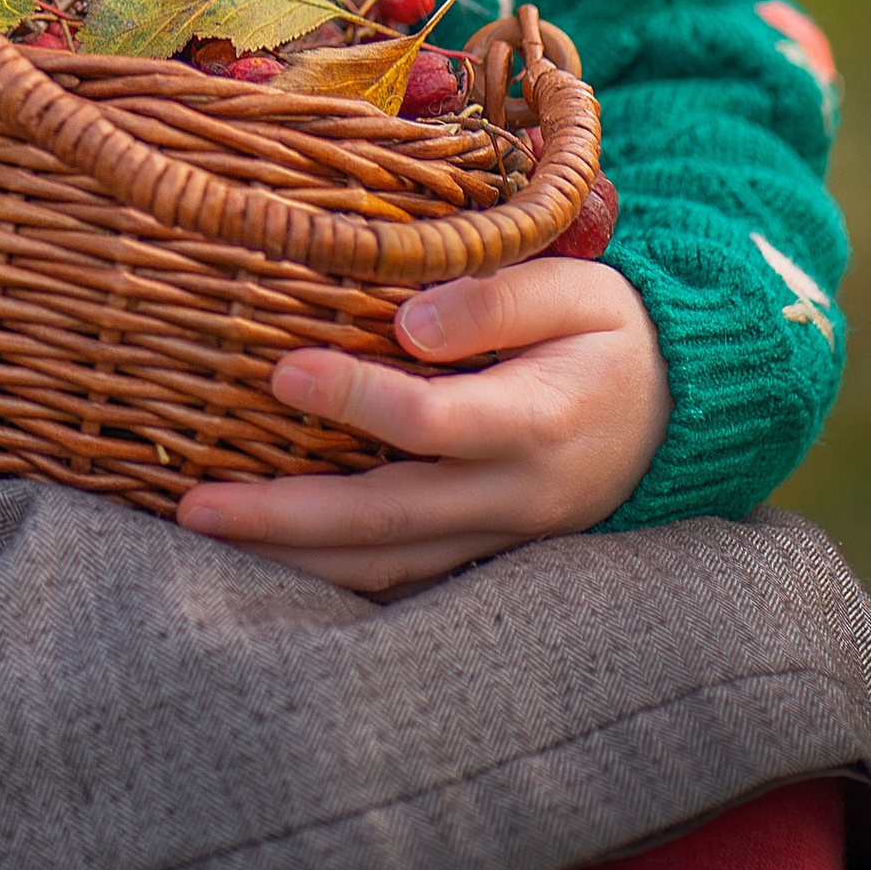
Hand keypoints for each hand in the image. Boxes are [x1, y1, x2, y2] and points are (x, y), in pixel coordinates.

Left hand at [176, 259, 668, 593]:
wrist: (677, 413)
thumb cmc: (613, 333)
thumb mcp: (579, 289)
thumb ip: (498, 298)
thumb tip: (408, 322)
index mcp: (537, 421)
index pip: (431, 421)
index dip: (355, 397)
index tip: (280, 370)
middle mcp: (513, 496)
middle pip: (385, 519)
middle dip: (284, 518)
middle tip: (194, 507)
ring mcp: (497, 538)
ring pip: (383, 567)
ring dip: (290, 559)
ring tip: (202, 534)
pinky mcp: (482, 554)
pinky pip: (398, 580)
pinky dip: (327, 576)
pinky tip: (262, 557)